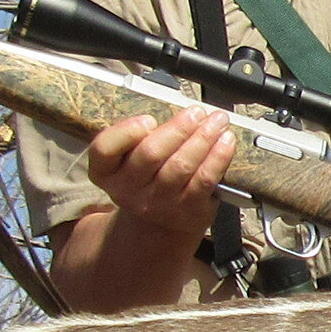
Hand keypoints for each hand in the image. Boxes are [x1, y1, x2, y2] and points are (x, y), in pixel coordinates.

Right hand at [85, 105, 237, 243]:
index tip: (148, 119)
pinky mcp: (186, 210)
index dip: (127, 131)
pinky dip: (218, 157)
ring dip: (203, 137)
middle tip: (196, 112)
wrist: (159, 222)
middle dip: (178, 128)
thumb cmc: (147, 177)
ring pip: (181, 165)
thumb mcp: (129, 158)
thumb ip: (140, 135)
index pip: (104, 149)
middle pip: (151, 153)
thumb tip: (175, 109)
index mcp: (106, 171)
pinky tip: (226, 141)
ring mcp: (157, 202)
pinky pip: (204, 179)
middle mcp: (128, 189)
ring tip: (217, 121)